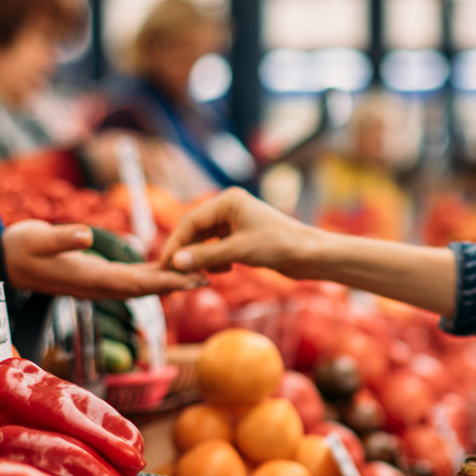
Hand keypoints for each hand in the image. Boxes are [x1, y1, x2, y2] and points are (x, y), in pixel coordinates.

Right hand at [3, 219, 201, 298]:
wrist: (5, 260)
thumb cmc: (21, 247)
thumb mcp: (37, 238)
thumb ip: (61, 237)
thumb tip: (85, 234)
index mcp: (89, 278)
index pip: (134, 283)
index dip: (164, 281)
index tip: (188, 277)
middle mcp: (98, 285)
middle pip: (145, 288)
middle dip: (176, 283)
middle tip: (208, 276)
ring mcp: (98, 283)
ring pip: (140, 285)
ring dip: (169, 281)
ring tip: (199, 274)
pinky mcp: (97, 276)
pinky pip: (132, 279)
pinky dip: (153, 276)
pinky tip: (170, 271)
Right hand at [155, 187, 317, 276]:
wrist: (309, 255)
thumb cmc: (279, 246)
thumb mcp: (239, 252)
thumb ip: (205, 257)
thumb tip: (175, 262)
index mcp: (228, 201)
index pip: (191, 221)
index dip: (176, 243)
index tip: (165, 264)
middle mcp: (230, 208)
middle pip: (196, 230)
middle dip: (187, 252)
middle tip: (175, 273)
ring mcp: (236, 222)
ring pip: (206, 241)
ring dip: (202, 258)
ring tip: (200, 275)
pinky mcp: (242, 236)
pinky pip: (217, 248)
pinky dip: (215, 260)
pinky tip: (224, 271)